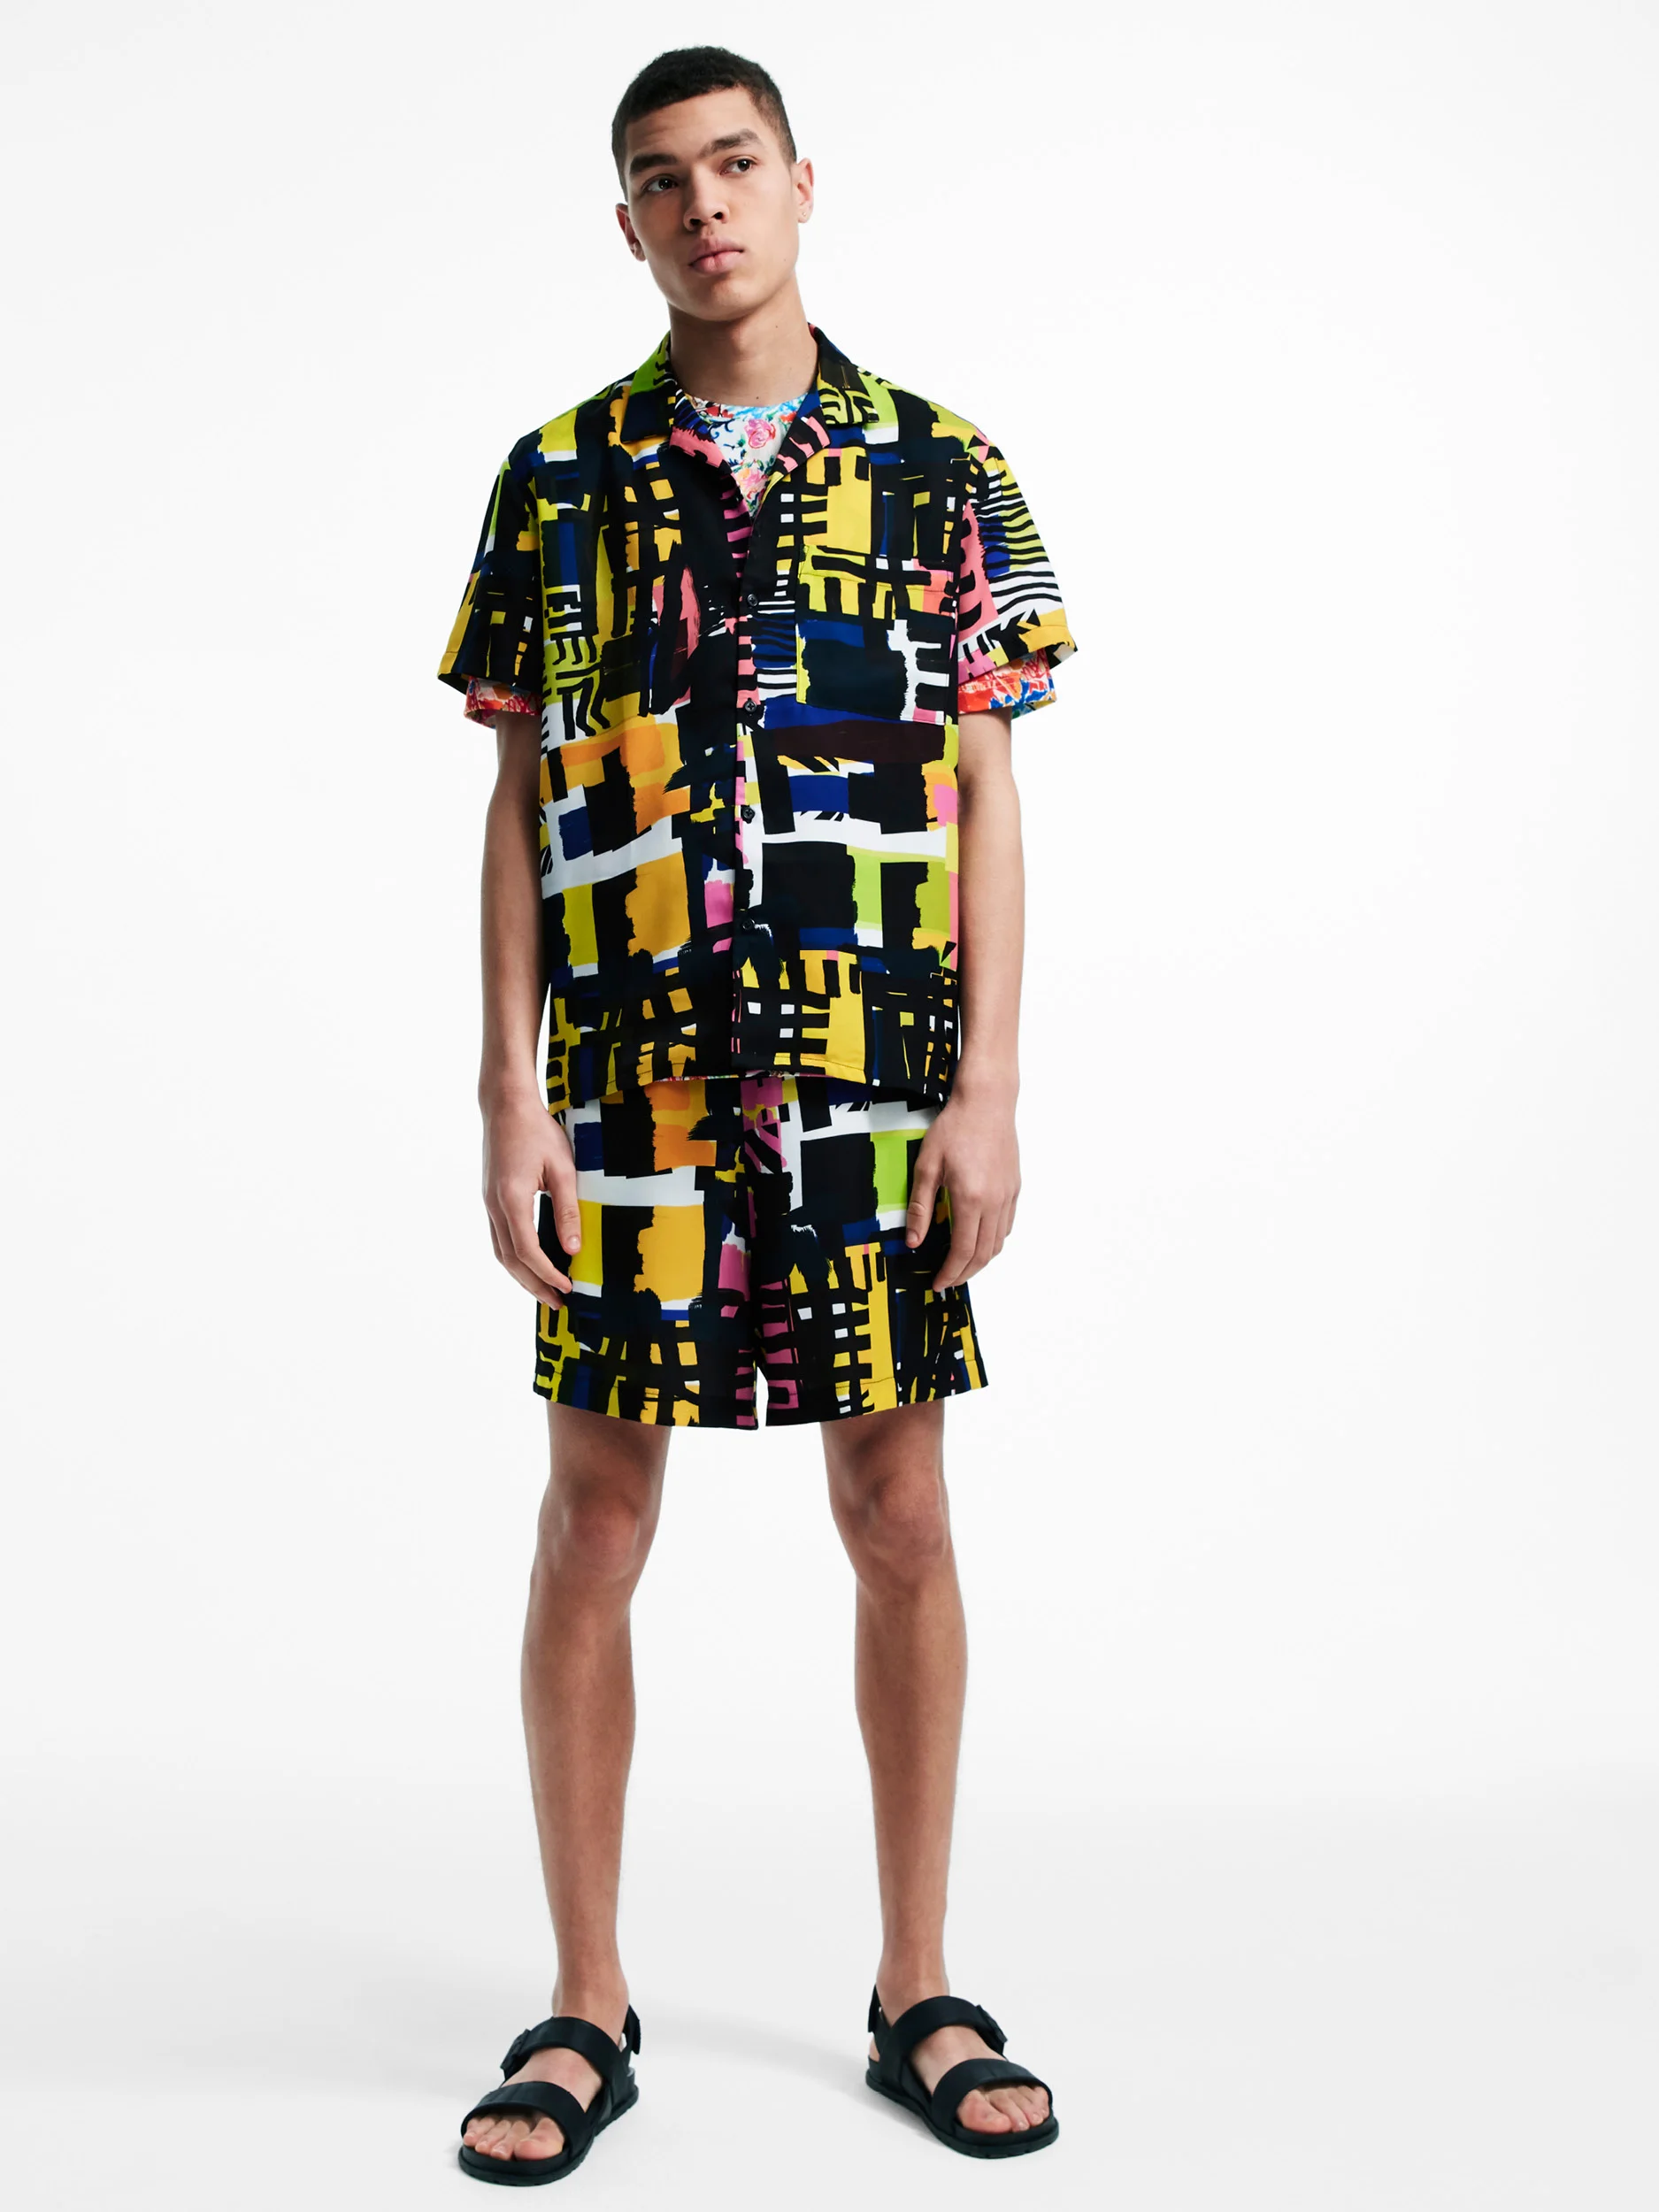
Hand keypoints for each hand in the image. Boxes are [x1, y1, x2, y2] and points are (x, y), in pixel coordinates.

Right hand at [482, 1091, 581, 1306]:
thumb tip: (573, 1248)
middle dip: (534, 1285)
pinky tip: (531, 1263)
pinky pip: (499, 1238)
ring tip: (545, 1290)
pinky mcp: (491, 1198)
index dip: (547, 1274)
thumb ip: (568, 1209)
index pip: (527, 1251)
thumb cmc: (537, 1131)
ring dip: (522, 1275)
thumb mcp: (563, 1168)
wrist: (505, 1105)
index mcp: (512, 1199)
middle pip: (510, 1260)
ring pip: (501, 1252)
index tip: (568, 1287)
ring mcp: (489, 1203)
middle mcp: (494, 1206)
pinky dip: (515, 1257)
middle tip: (558, 1302)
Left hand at [904, 1083, 1019, 1290]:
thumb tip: (913, 1241)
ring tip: (962, 1266)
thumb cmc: (954, 1129)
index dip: (950, 1272)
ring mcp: (1008, 1196)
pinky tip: (980, 1241)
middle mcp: (994, 1202)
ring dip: (981, 1261)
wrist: (987, 1103)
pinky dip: (994, 1241)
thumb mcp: (926, 1165)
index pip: (962, 1251)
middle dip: (965, 1273)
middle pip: (984, 1253)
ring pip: (998, 1242)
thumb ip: (920, 1206)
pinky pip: (1006, 1225)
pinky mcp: (1014, 1188)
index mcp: (970, 1199)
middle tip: (948, 1281)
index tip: (938, 1283)